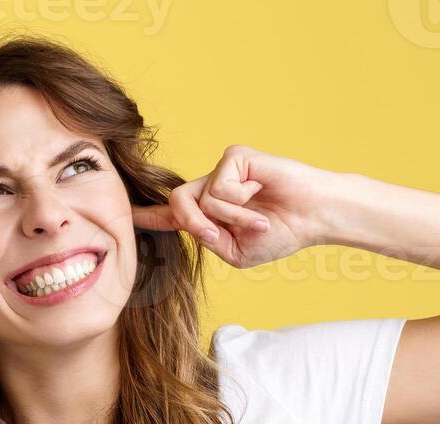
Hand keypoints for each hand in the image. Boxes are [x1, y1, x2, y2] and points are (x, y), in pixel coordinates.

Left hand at [133, 145, 340, 268]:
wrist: (314, 217)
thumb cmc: (282, 233)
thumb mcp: (237, 252)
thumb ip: (208, 240)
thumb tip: (191, 221)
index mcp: (211, 211)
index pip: (173, 212)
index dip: (150, 215)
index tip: (125, 217)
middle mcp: (212, 186)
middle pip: (178, 203)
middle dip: (195, 225)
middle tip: (221, 234)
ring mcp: (222, 170)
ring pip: (200, 200)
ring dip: (230, 219)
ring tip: (258, 220)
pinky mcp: (234, 156)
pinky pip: (218, 189)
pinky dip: (240, 205)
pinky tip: (261, 197)